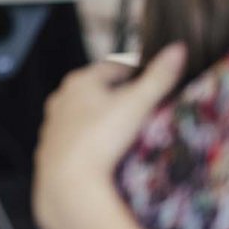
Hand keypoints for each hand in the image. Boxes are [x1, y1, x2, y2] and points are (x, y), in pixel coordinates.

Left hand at [33, 43, 186, 228]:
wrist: (68, 180)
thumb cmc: (102, 137)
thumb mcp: (137, 104)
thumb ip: (159, 77)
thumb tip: (179, 48)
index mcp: (81, 81)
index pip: (113, 68)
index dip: (134, 72)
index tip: (149, 79)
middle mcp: (61, 98)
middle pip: (94, 90)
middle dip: (116, 94)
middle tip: (139, 104)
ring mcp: (53, 123)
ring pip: (80, 113)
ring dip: (99, 117)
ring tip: (122, 128)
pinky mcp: (49, 147)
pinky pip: (73, 138)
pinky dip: (87, 139)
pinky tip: (100, 151)